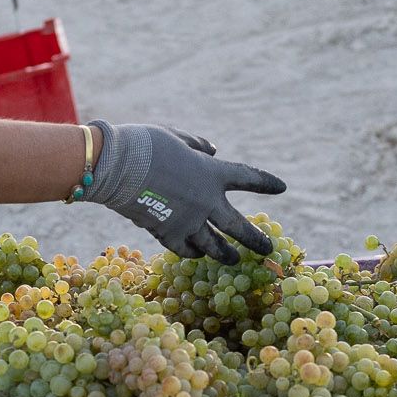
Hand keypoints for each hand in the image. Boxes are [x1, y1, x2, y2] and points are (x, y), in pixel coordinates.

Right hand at [84, 122, 285, 261]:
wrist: (115, 167)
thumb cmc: (145, 145)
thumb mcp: (176, 137)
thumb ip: (198, 146)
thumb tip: (213, 151)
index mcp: (212, 173)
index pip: (248, 178)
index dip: (265, 183)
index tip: (281, 187)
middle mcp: (206, 202)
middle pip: (238, 227)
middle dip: (255, 239)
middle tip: (268, 249)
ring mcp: (187, 222)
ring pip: (214, 246)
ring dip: (226, 254)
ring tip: (234, 259)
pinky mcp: (166, 234)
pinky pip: (185, 248)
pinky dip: (192, 251)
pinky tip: (197, 253)